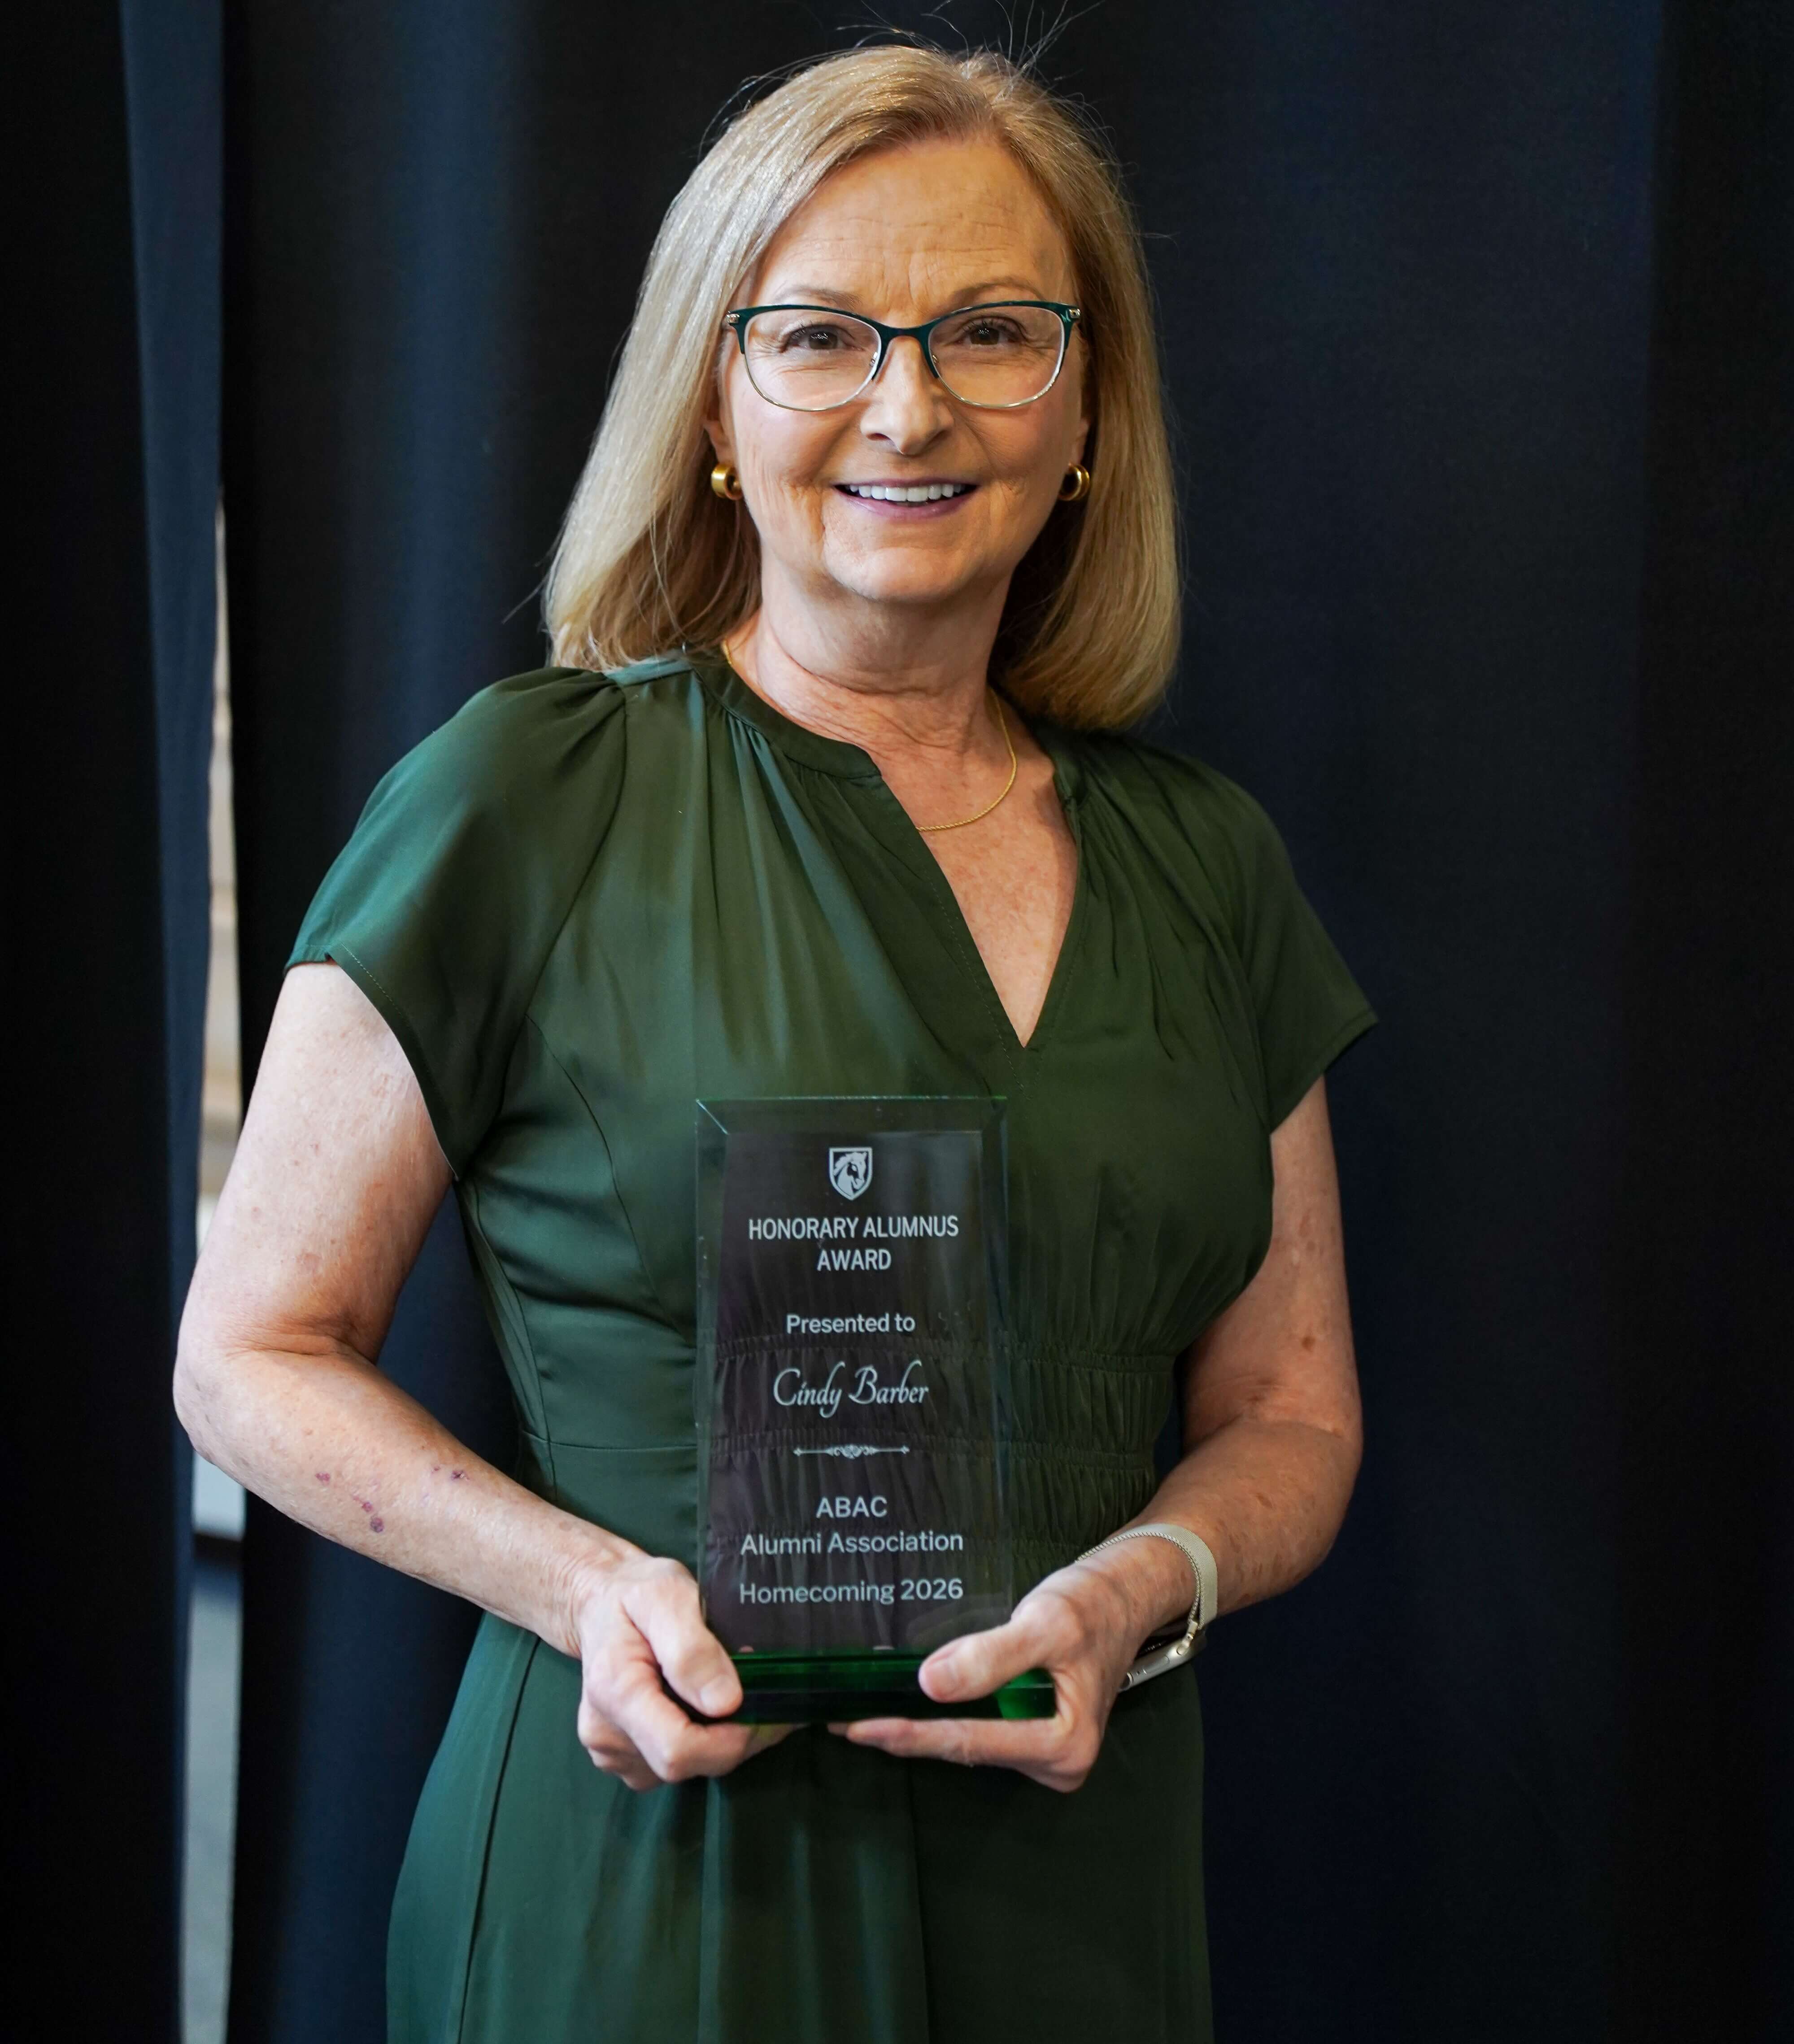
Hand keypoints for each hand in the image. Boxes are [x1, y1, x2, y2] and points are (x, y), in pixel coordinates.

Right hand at [567, 1550, 792, 1789]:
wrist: (601, 1603)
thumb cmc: (634, 1592)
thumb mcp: (666, 1595)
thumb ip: (692, 1648)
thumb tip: (726, 1702)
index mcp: (614, 1692)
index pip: (677, 1749)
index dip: (730, 1738)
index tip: (763, 1701)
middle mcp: (606, 1734)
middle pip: (686, 1765)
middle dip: (736, 1737)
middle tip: (764, 1692)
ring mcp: (612, 1752)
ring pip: (686, 1769)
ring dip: (723, 1739)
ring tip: (737, 1691)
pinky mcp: (624, 1758)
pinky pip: (675, 1765)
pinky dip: (704, 1742)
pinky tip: (710, 1706)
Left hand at [832, 1541, 1186, 1791]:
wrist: (1126, 1593)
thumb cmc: (1092, 1604)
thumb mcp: (1045, 1623)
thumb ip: (991, 1657)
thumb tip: (930, 1685)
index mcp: (1065, 1747)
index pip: (971, 1742)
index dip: (912, 1734)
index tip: (860, 1727)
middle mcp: (1058, 1763)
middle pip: (966, 1749)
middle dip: (907, 1736)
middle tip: (843, 1725)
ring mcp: (1047, 1753)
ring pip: (970, 1742)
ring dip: (920, 1727)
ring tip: (861, 1715)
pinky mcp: (1037, 1735)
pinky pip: (981, 1729)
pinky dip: (943, 1717)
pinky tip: (907, 1704)